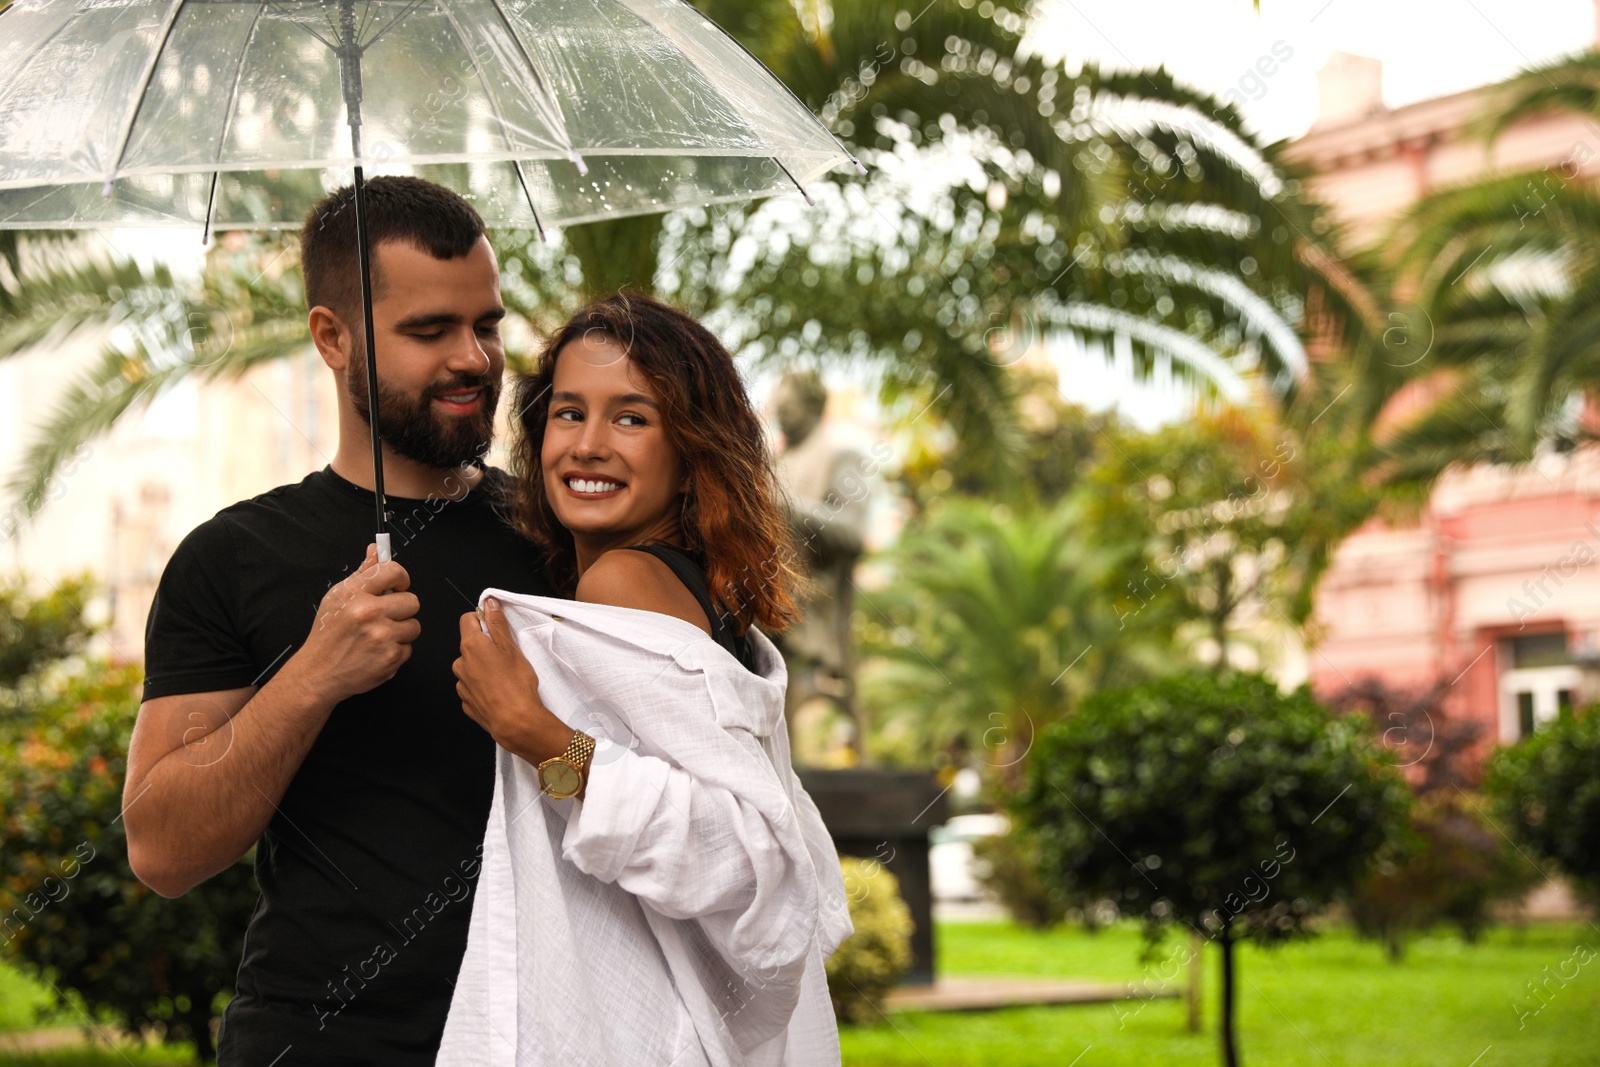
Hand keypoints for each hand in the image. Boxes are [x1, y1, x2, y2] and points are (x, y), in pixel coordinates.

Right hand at [296, 543, 419, 703]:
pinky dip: (396, 650)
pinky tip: (377, 651)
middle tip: (385, 616)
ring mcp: (382, 637)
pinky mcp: (390, 658)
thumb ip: (362, 573)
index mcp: (355, 594)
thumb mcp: (338, 597)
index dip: (400, 578)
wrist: (318, 673)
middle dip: (401, 609)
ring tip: (379, 635)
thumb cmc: (327, 635)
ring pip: (414, 626)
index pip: (394, 571)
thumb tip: (376, 549)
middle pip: (412, 601)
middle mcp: (369, 613)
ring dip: (401, 631)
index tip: (397, 585)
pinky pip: (409, 648)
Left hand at [455, 597, 571, 764]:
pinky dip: (482, 687)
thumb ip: (497, 622)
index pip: (467, 620)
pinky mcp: (466, 702)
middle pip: (469, 645)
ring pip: (470, 667)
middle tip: (506, 657)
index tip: (496, 630)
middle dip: (485, 647)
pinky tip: (498, 693)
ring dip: (483, 667)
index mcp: (470, 646)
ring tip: (504, 678)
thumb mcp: (511, 647)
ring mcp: (461, 684)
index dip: (482, 620)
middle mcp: (460, 663)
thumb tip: (488, 601)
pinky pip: (472, 687)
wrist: (515, 721)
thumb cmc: (516, 683)